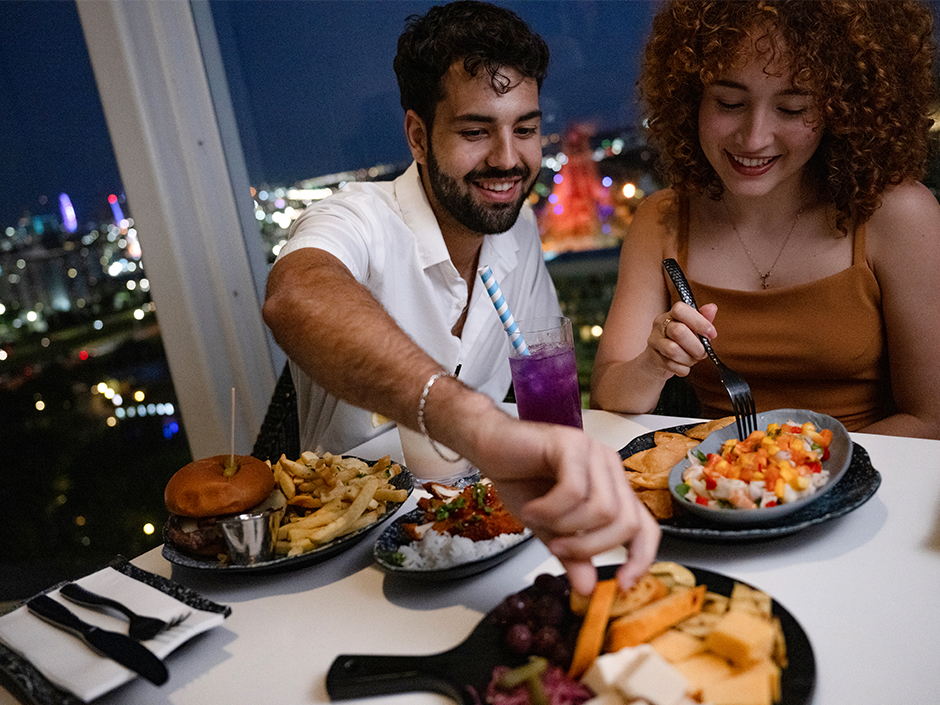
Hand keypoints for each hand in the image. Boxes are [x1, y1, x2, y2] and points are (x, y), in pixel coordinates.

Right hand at [469, 414, 661, 595]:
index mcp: (612, 487)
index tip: (620, 585)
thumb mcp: (549, 529)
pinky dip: (550, 509)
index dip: (640, 559)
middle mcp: (610, 468)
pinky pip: (574, 490)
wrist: (487, 446)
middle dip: (590, 546)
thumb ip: (572, 556)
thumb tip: (588, 588)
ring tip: (538, 520)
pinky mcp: (572, 443)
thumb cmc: (519, 479)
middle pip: (627, 523)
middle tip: (558, 547)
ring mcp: (593, 453)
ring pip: (602, 509)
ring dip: (566, 526)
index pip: (646, 527)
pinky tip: (532, 507)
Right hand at [650, 302, 717, 377]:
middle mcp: (659, 325)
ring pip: (673, 350)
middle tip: (702, 353)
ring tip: (692, 360)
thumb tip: (712, 307)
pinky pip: (670, 365)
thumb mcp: (692, 329)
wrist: (656, 361)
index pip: (680, 310)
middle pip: (678, 331)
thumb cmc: (678, 343)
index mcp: (670, 314)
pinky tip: (683, 367)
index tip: (711, 334)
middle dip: (696, 346)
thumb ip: (703, 319)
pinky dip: (682, 369)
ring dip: (688, 359)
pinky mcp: (652, 358)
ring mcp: (654, 341)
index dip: (699, 322)